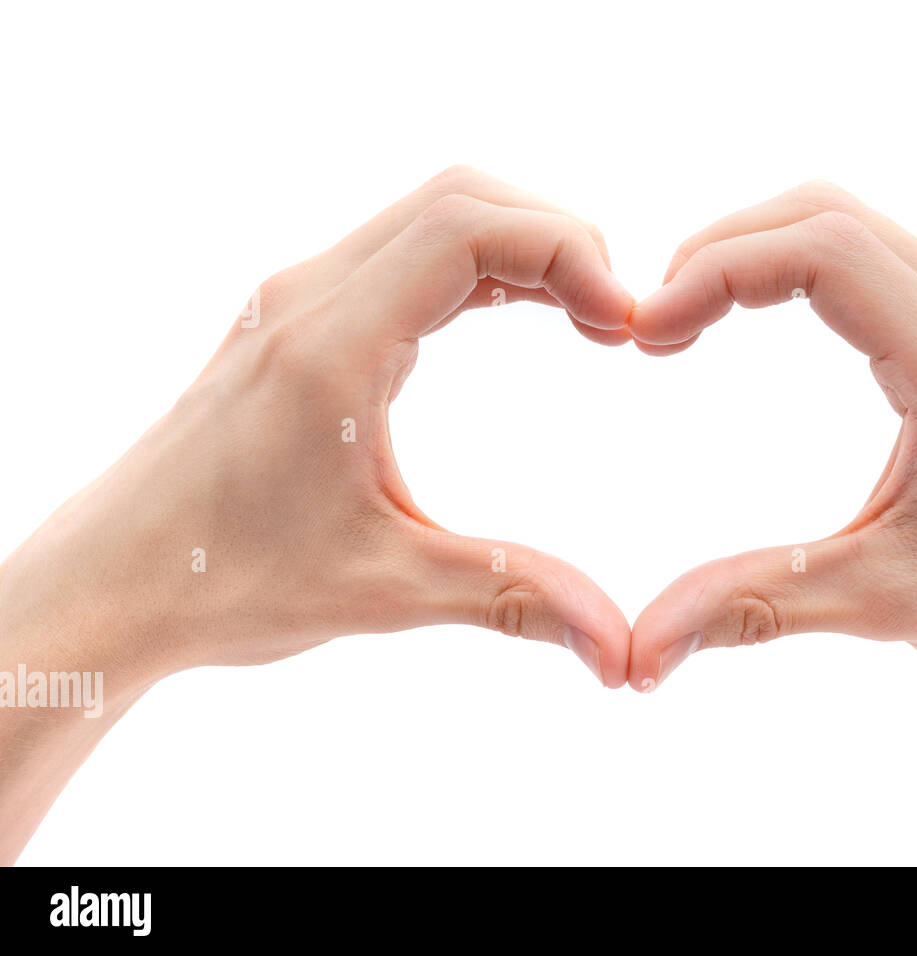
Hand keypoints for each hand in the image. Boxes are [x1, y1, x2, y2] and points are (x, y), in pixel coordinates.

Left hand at [0, 166, 638, 860]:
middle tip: (615, 321)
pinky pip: (404, 252)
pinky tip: (521, 316)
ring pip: (431, 215)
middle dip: (558, 237)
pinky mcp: (299, 320)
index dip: (569, 252)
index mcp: (333, 345)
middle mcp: (311, 298)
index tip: (623, 325)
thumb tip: (619, 647)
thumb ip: (512, 598)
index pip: (469, 228)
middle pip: (460, 198)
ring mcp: (300, 301)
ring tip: (587, 318)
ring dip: (520, 246)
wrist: (111, 583)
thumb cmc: (222, 582)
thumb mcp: (384, 591)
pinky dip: (477, 266)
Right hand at [626, 181, 916, 863]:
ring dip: (761, 250)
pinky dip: (803, 266)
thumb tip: (639, 651)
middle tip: (658, 323)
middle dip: (722, 249)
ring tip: (692, 318)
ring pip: (852, 225)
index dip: (716, 270)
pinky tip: (763, 315)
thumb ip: (754, 606)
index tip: (650, 332)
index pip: (822, 250)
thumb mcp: (883, 601)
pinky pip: (879, 256)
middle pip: (826, 213)